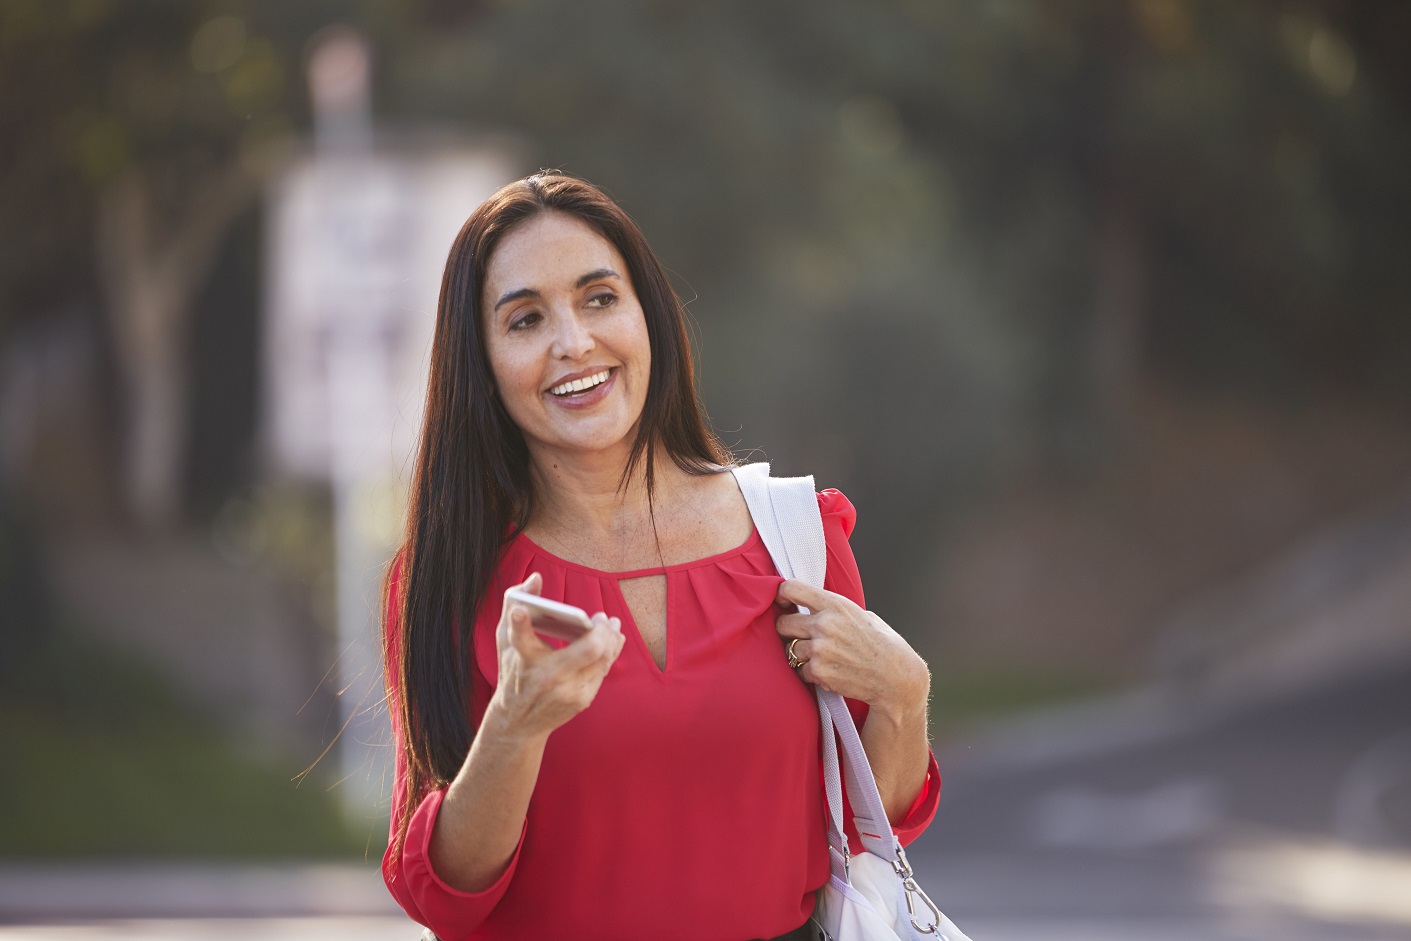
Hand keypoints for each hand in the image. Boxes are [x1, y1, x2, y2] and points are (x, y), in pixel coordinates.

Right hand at [485, 572, 625, 742]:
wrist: (518, 721)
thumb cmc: (513, 671)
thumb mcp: (504, 640)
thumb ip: (514, 603)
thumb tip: (536, 578)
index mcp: (522, 659)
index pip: (518, 638)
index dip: (518, 622)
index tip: (520, 610)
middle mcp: (545, 677)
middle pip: (587, 650)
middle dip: (602, 629)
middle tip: (601, 616)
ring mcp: (567, 692)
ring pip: (603, 660)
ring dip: (612, 638)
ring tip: (612, 624)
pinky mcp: (581, 701)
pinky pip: (603, 670)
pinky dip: (610, 652)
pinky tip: (612, 639)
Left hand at [775, 579, 929, 721]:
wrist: (895, 676)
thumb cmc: (881, 644)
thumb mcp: (861, 615)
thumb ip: (833, 609)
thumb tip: (807, 605)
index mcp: (835, 604)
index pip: (792, 589)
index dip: (782, 595)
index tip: (782, 602)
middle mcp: (825, 624)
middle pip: (783, 623)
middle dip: (788, 630)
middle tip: (799, 635)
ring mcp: (820, 649)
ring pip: (790, 649)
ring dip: (801, 654)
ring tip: (823, 657)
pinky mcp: (819, 672)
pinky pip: (800, 670)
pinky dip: (810, 673)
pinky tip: (830, 671)